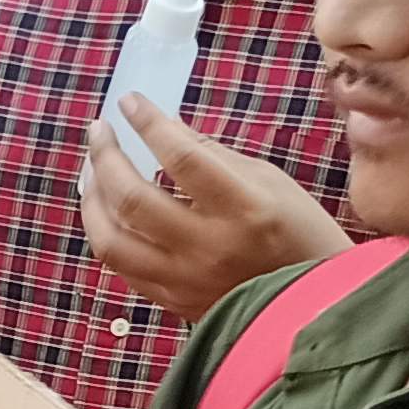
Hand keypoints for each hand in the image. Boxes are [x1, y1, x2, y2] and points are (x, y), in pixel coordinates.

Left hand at [78, 100, 348, 324]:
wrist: (316, 306)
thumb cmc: (299, 233)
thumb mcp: (270, 181)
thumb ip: (214, 156)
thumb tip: (165, 128)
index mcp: (245, 208)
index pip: (182, 157)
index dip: (149, 124)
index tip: (129, 102)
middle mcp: (210, 247)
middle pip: (132, 199)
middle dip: (105, 157)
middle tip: (99, 131)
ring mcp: (187, 280)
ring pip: (111, 241)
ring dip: (92, 199)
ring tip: (93, 171)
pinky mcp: (173, 301)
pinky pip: (122, 267)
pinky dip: (107, 233)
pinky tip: (107, 210)